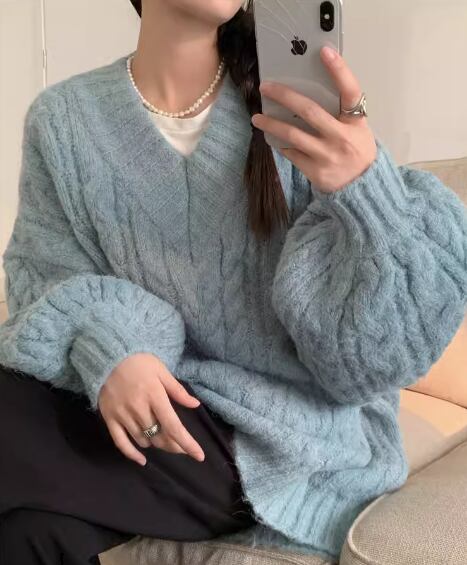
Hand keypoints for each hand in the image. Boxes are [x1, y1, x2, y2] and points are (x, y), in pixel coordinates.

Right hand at [98, 352, 204, 465]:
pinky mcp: (109, 419)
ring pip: (144, 440)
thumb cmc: (139, 362)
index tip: (199, 456)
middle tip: (181, 445)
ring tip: (161, 438)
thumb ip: (178, 390)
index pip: (173, 426)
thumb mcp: (162, 371)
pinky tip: (142, 460)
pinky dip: (132, 454)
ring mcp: (123, 415)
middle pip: (160, 436)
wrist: (108, 356)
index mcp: (155, 396)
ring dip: (155, 443)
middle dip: (174, 444)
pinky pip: (121, 443)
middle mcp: (139, 409)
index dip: (187, 443)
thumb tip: (195, 405)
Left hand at [251, 45, 377, 192]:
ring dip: (271, 125)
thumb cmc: (355, 150)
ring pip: (293, 135)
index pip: (350, 91)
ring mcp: (327, 156)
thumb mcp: (357, 128)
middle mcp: (341, 137)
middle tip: (266, 87)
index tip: (324, 51)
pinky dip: (280, 144)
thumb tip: (307, 91)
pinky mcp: (315, 171)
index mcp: (356, 122)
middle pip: (310, 111)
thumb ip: (340, 112)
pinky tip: (272, 138)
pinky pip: (291, 153)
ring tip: (257, 118)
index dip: (339, 70)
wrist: (361, 187)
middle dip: (285, 96)